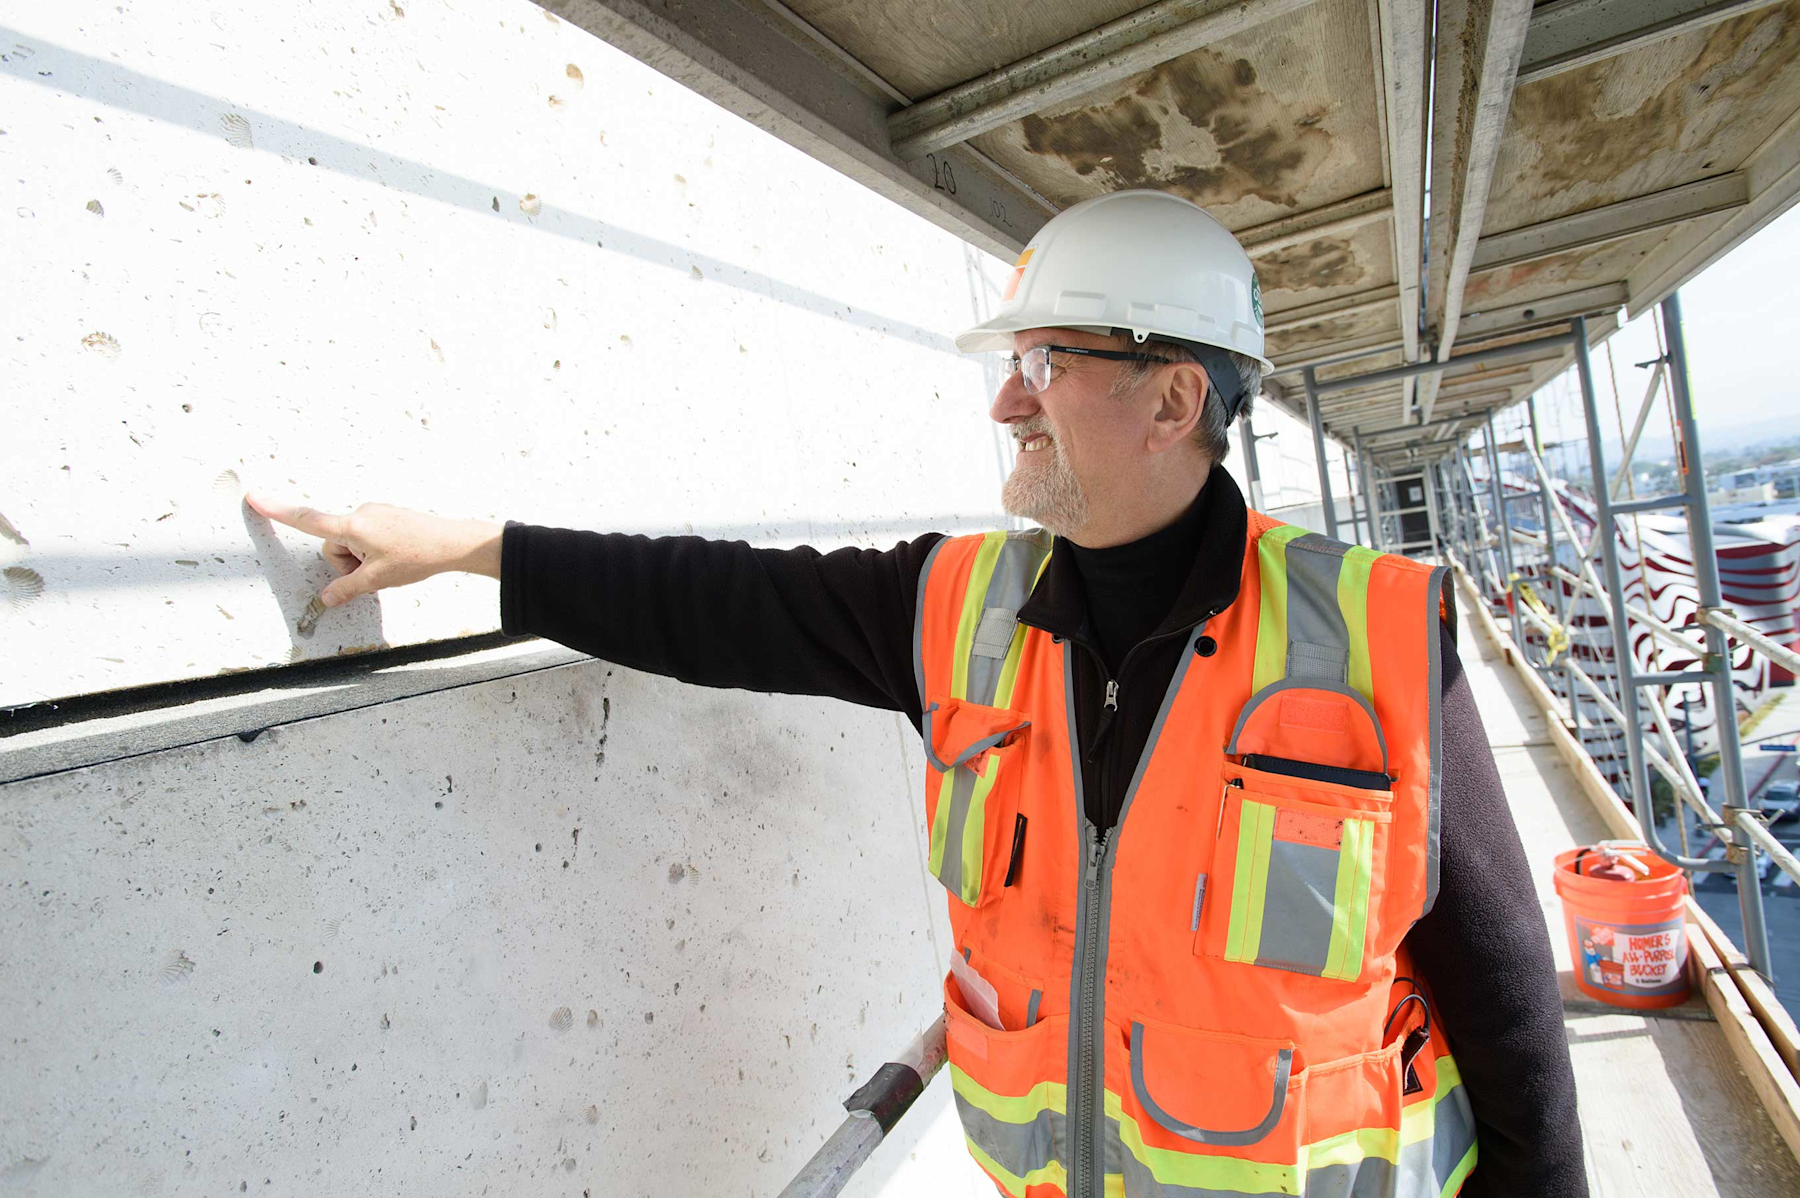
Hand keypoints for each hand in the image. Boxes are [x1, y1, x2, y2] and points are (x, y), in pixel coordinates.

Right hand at [245, 493, 502, 606]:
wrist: (452, 543)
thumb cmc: (418, 556)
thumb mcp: (378, 580)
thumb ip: (346, 589)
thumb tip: (326, 599)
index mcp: (352, 527)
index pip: (307, 520)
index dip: (277, 511)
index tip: (253, 497)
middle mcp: (360, 514)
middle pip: (334, 545)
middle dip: (347, 564)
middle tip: (374, 573)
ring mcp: (374, 513)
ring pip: (352, 543)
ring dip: (362, 560)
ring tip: (390, 564)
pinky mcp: (386, 516)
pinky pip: (367, 538)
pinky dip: (374, 552)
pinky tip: (397, 556)